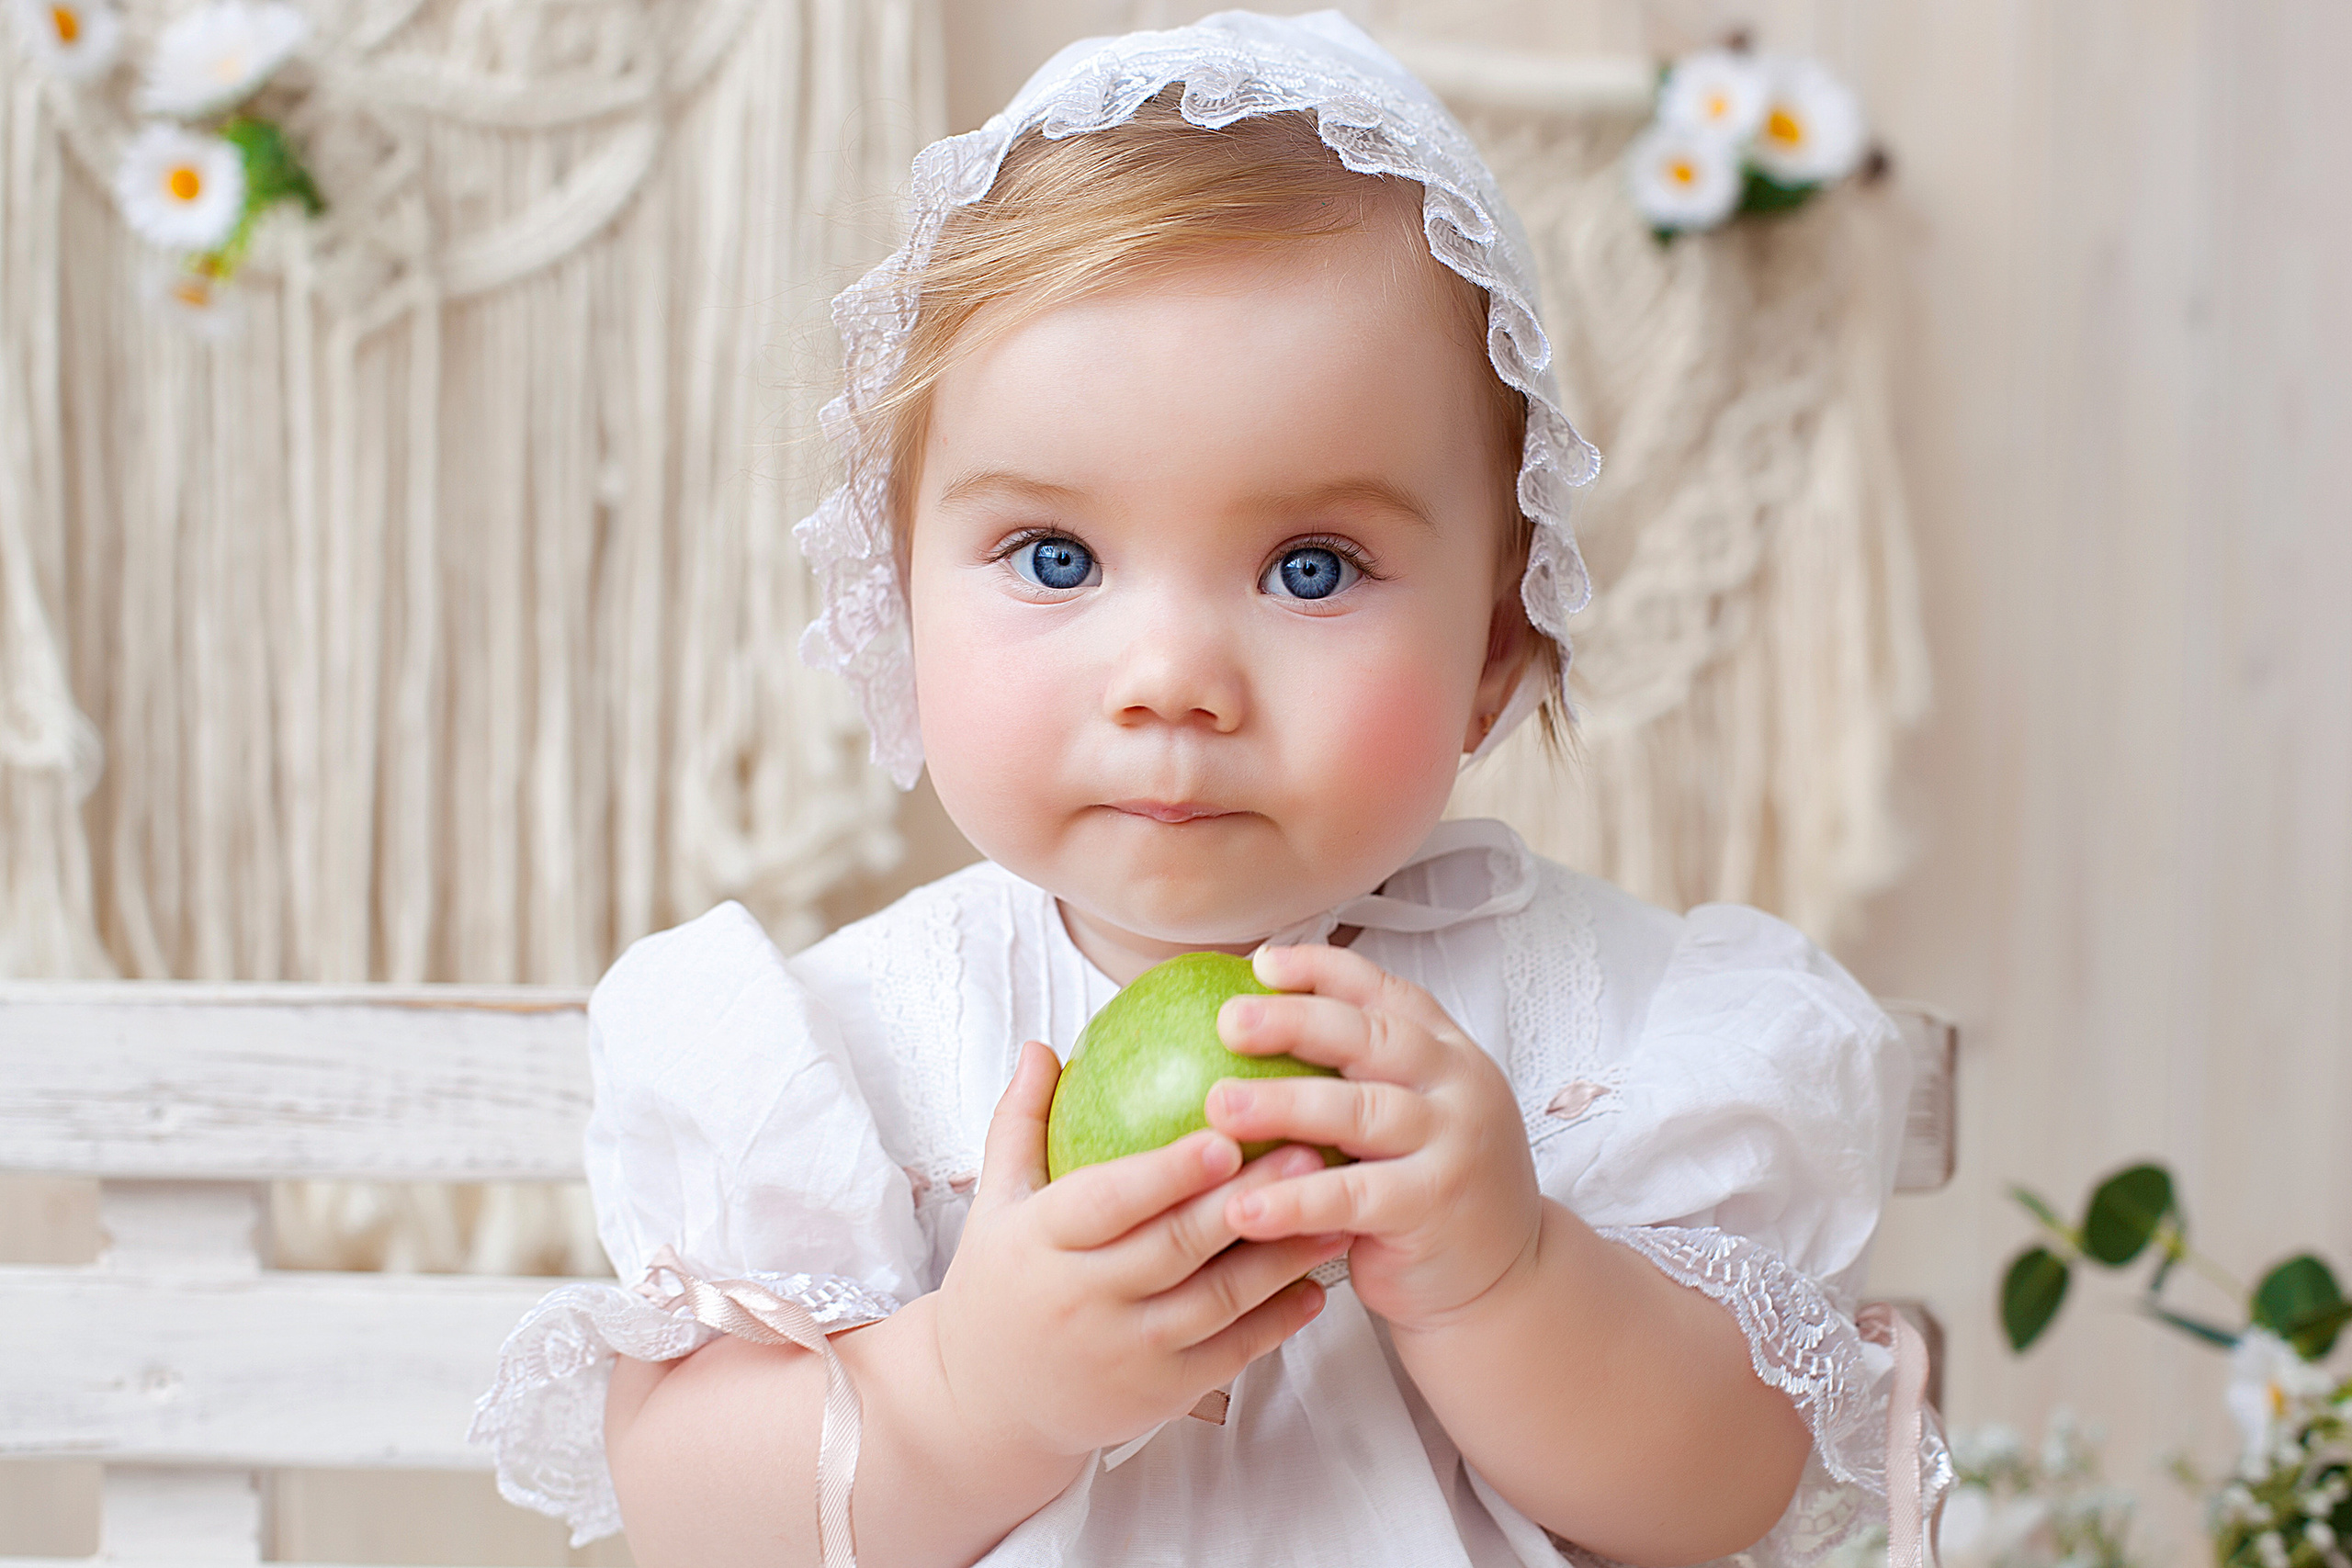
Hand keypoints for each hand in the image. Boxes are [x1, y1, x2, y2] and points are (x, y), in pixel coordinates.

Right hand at [929, 1040, 1345, 1461]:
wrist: (988, 1408)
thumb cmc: (999, 1286)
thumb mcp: (994, 1205)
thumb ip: (1019, 1124)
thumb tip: (1041, 1044)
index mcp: (1040, 1242)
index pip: (1107, 1200)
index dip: (1167, 1172)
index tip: (1224, 1135)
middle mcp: (1083, 1300)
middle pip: (1176, 1246)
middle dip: (1247, 1200)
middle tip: (1310, 1153)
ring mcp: (1125, 1352)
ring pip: (1217, 1301)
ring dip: (1282, 1258)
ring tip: (1336, 1213)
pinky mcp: (1160, 1394)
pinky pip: (1230, 1353)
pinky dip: (1278, 1322)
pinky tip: (1316, 1286)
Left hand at [1205, 943, 1542, 1332]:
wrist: (1506, 1278)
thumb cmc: (1429, 1186)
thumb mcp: (1410, 1117)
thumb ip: (1356, 1077)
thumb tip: (1249, 1029)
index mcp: (1444, 1050)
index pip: (1383, 992)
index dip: (1322, 970)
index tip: (1260, 963)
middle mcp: (1456, 1085)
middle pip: (1369, 1038)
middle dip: (1294, 1022)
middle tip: (1228, 1022)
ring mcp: (1452, 1144)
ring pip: (1359, 1111)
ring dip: (1283, 1105)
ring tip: (1218, 1107)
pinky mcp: (1434, 1206)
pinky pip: (1352, 1197)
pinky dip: (1295, 1200)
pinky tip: (1242, 1208)